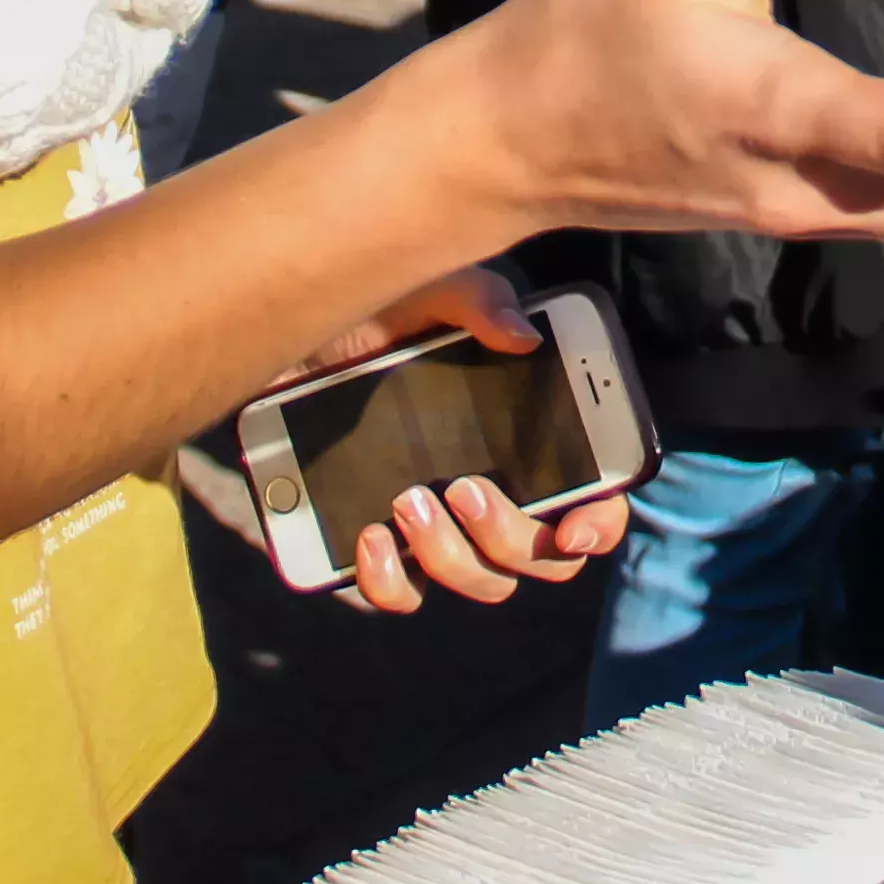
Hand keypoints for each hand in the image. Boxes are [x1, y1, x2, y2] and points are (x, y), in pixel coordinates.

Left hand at [298, 267, 639, 613]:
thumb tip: (522, 336)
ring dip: (452, 556)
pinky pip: (400, 593)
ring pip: (478, 581)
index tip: (571, 526)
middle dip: (510, 536)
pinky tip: (369, 535)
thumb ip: (480, 300)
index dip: (597, 525)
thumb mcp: (430, 291)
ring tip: (407, 501)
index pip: (591, 499)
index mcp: (523, 438)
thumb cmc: (375, 313)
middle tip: (465, 488)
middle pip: (538, 558)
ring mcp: (436, 526)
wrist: (286, 337)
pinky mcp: (376, 546)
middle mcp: (490, 491)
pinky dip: (389, 578)